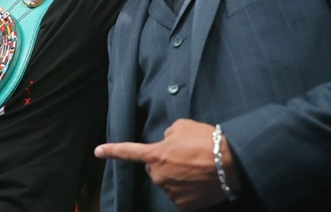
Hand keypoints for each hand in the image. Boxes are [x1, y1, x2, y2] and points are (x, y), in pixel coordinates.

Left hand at [95, 119, 237, 210]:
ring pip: (167, 182)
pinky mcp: (183, 205)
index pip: (129, 152)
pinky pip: (180, 195)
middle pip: (154, 169)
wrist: (232, 162)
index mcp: (155, 155)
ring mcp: (170, 192)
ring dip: (177, 176)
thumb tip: (166, 144)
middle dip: (165, 163)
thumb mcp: (182, 127)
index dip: (112, 151)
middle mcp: (159, 176)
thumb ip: (167, 136)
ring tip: (197, 167)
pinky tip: (200, 181)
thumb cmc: (206, 140)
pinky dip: (187, 189)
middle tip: (186, 156)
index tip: (98, 152)